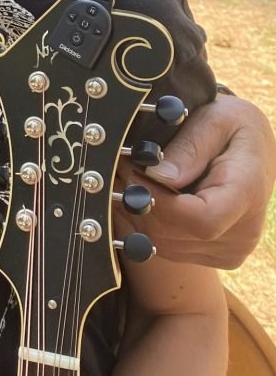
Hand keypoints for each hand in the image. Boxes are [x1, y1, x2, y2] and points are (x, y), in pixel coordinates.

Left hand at [138, 93, 275, 266]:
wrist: (254, 148)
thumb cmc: (234, 127)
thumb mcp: (215, 120)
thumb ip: (189, 147)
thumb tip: (157, 175)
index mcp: (247, 192)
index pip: (202, 220)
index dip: (159, 203)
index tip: (134, 173)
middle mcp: (245, 229)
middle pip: (178, 236)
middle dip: (141, 205)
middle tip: (121, 169)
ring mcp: (233, 248)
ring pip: (169, 247)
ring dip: (140, 216)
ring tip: (128, 180)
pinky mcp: (219, 255)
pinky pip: (173, 250)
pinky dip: (151, 226)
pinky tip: (144, 198)